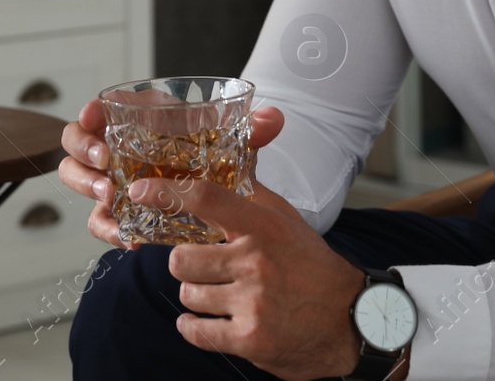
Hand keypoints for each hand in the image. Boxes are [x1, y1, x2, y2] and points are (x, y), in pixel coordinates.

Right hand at [57, 98, 286, 249]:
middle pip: (75, 141)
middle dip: (83, 150)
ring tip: (111, 196)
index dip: (90, 111)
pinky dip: (109, 229)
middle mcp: (115, 148)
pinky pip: (99, 220)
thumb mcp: (231, 146)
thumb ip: (251, 132)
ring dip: (86, 186)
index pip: (99, 108)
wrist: (214, 204)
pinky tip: (130, 237)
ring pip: (76, 178)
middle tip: (105, 162)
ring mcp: (110, 180)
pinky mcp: (116, 212)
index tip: (96, 115)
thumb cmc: (212, 161)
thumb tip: (274, 118)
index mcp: (136, 121)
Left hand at [131, 174, 367, 380]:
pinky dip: (194, 327)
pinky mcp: (250, 339)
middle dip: (187, 265)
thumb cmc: (313, 265)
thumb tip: (227, 155)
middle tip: (206, 267)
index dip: (166, 192)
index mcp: (264, 226)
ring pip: (188, 294)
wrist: (354, 320)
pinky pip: (195, 330)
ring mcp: (253, 302)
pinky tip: (208, 321)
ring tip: (220, 295)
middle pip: (181, 258)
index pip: (206, 198)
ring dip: (197, 296)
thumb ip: (252, 191)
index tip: (139, 191)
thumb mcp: (287, 220)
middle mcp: (257, 262)